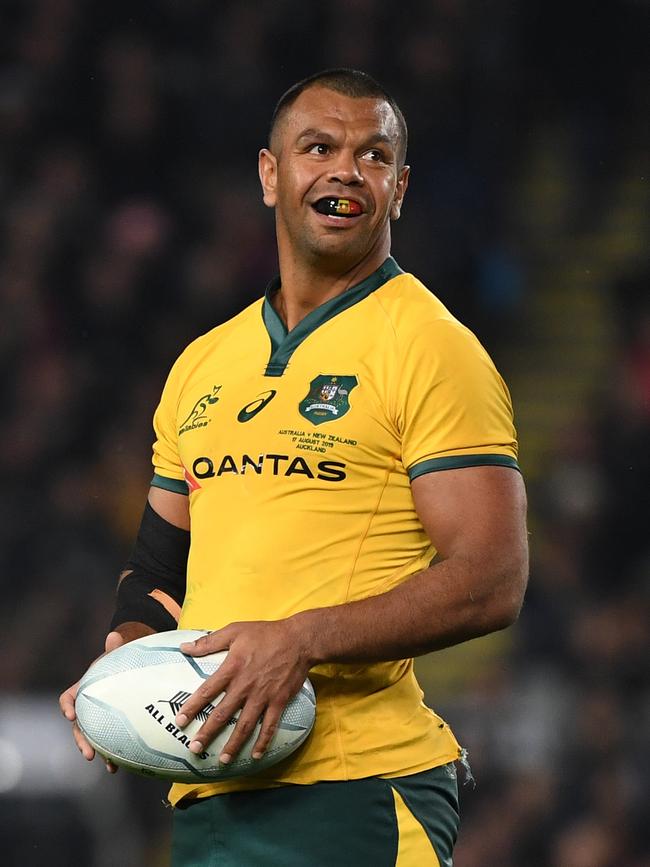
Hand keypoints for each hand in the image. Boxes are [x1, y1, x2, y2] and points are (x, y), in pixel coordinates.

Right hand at [59, 621, 154, 772]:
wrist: (131, 667)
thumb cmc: (121, 658)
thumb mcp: (118, 652)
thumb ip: (115, 646)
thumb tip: (114, 636)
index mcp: (84, 688)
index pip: (68, 697)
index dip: (67, 706)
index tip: (71, 715)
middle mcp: (87, 706)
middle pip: (78, 725)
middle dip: (81, 740)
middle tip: (88, 753)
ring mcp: (97, 718)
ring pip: (91, 738)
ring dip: (96, 752)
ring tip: (106, 764)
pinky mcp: (110, 726)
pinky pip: (107, 743)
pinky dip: (110, 755)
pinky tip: (118, 767)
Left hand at [176, 619, 310, 764]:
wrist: (299, 639)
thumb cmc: (265, 634)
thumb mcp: (235, 631)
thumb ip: (209, 642)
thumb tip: (184, 648)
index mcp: (232, 668)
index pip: (207, 691)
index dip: (192, 707)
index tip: (179, 721)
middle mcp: (245, 686)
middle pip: (223, 714)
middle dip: (208, 733)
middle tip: (195, 748)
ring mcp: (263, 696)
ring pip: (245, 725)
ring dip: (233, 744)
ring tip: (222, 760)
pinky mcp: (278, 701)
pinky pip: (270, 726)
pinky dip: (263, 742)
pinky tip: (255, 755)